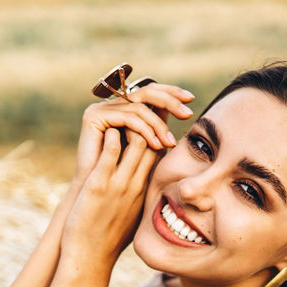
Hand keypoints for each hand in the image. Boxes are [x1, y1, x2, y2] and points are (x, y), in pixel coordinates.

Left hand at [60, 126, 158, 271]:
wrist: (90, 257)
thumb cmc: (108, 237)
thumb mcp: (132, 215)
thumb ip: (138, 196)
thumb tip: (140, 183)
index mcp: (146, 191)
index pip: (160, 154)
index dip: (158, 134)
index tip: (149, 122)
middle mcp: (137, 185)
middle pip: (154, 143)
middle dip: (149, 123)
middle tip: (137, 111)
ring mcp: (119, 184)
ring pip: (137, 142)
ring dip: (130, 125)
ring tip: (120, 118)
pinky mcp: (99, 185)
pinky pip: (110, 152)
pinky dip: (111, 136)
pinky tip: (106, 129)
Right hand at [72, 82, 194, 187]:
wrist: (95, 194)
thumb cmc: (123, 177)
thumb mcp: (147, 149)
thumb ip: (158, 130)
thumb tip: (183, 111)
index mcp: (125, 110)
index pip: (151, 94)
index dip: (171, 93)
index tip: (191, 100)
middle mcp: (114, 106)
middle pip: (146, 92)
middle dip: (170, 99)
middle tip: (187, 112)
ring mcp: (103, 109)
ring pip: (140, 107)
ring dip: (158, 125)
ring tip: (170, 143)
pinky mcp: (95, 116)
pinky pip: (127, 117)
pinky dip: (145, 129)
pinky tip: (156, 144)